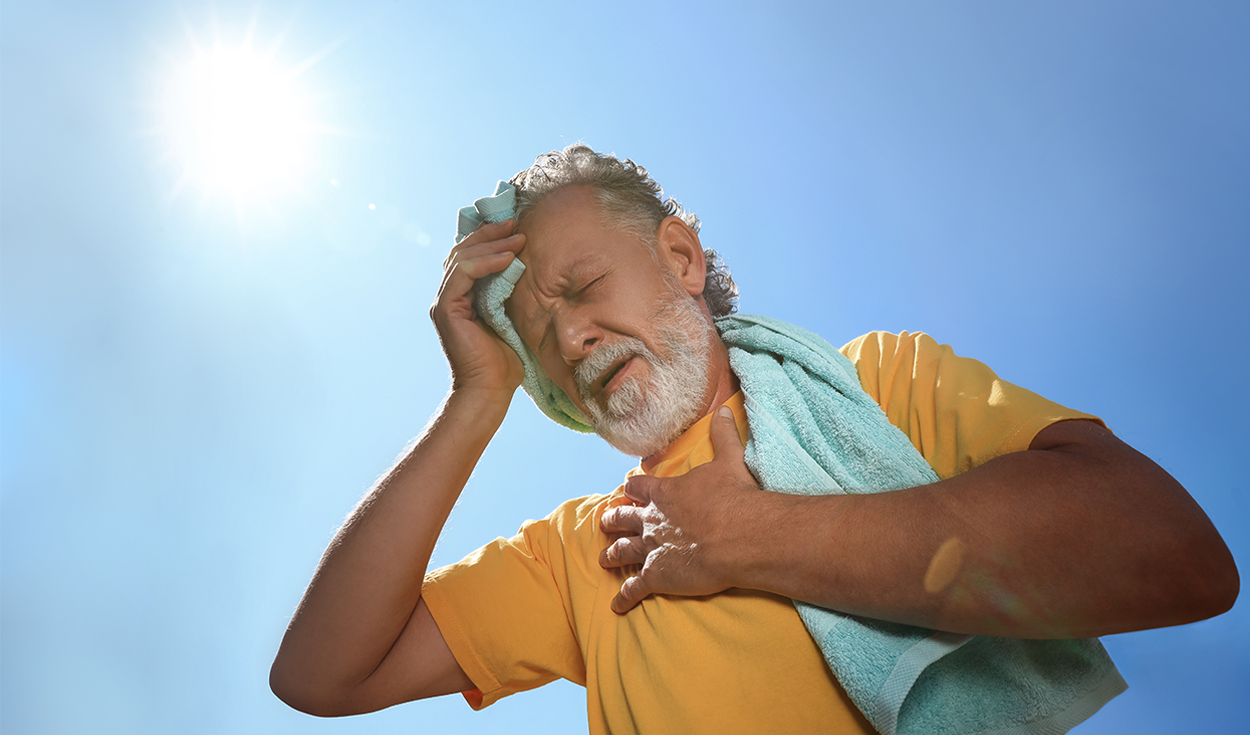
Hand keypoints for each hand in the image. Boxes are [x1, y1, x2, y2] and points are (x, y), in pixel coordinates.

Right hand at [430, 220, 525, 396]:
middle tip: (516, 222)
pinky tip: (508, 257)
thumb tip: (527, 265)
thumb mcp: (512, 316)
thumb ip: (509, 292)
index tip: (516, 226)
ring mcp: (445, 302)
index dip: (490, 237)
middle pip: (462, 250)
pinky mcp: (446, 310)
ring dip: (491, 244)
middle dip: (490, 233)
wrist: (491, 390)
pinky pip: (463, 274)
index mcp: (461, 296)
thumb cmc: (506, 360)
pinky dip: (485, 262)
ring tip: (517, 237)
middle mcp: (449, 296)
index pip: (469, 255)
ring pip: (461, 257)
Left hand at [598, 407, 762, 612]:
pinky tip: (616, 605)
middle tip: (604, 523)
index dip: (632, 489)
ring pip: (622, 552)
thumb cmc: (734, 497)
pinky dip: (624, 598)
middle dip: (613, 521)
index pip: (638, 487)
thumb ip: (723, 435)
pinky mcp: (657, 577)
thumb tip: (726, 410)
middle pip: (623, 519)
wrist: (739, 535)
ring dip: (612, 556)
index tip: (627, 490)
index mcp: (664, 493)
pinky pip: (634, 589)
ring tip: (603, 560)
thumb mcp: (729, 460)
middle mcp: (651, 520)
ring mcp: (651, 549)